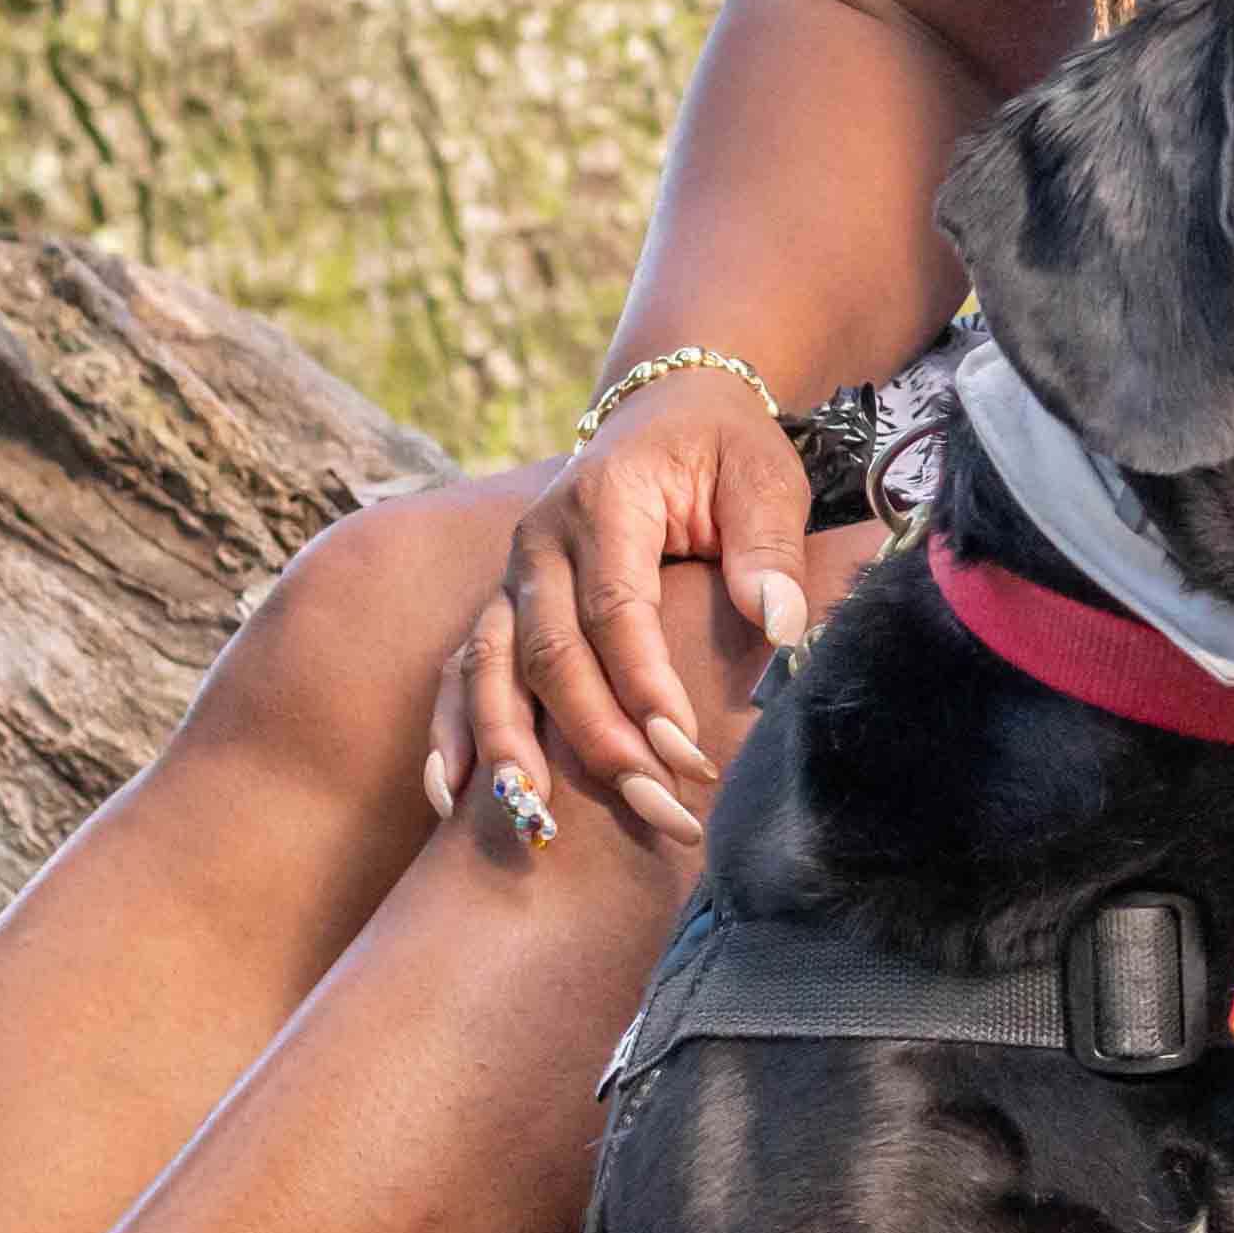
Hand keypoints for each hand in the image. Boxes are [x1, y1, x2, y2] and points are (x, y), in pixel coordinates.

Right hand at [429, 362, 825, 857]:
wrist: (667, 411)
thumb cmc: (724, 451)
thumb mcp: (764, 478)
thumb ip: (769, 548)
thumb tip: (782, 626)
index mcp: (604, 502)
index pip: (616, 611)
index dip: (646, 686)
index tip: (688, 752)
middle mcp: (539, 541)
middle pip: (550, 653)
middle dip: (597, 740)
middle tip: (653, 807)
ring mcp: (510, 576)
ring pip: (487, 668)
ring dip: (510, 748)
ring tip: (534, 821)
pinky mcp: (500, 605)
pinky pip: (458, 672)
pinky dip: (451, 733)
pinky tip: (456, 797)